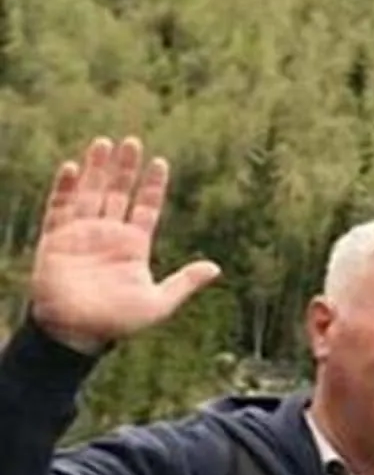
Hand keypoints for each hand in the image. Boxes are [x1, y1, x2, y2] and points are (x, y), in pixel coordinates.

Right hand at [29, 136, 219, 354]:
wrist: (76, 333)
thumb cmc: (117, 323)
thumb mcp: (158, 304)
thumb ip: (184, 283)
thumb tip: (216, 268)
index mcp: (133, 246)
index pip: (146, 207)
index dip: (152, 185)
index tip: (160, 162)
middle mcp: (108, 235)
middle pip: (117, 192)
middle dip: (125, 168)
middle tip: (132, 141)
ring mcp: (81, 234)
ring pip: (89, 193)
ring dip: (96, 169)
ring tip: (104, 143)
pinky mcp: (56, 239)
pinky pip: (59, 208)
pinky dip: (64, 188)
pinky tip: (71, 168)